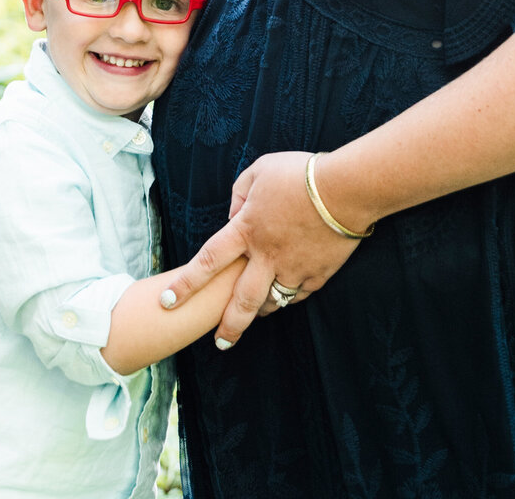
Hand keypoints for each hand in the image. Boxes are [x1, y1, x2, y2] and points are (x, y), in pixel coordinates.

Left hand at [160, 151, 363, 347]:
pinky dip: (290, 295)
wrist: (347, 188)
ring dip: (260, 312)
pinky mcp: (319, 273)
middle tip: (219, 344)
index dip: (186, 284)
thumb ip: (239, 193)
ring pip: (272, 302)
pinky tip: (286, 294)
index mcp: (247, 230)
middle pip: (241, 301)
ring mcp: (294, 268)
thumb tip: (234, 214)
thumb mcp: (259, 171)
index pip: (207, 261)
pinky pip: (300, 293)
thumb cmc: (300, 173)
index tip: (168, 301)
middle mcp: (266, 255)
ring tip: (254, 317)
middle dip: (228, 326)